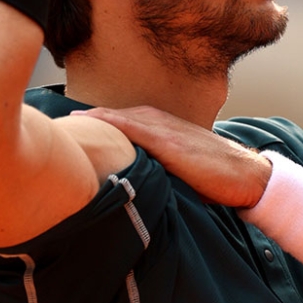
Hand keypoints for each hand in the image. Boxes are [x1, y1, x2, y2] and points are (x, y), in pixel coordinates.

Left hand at [72, 106, 270, 207]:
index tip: (67, 128)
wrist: (246, 176)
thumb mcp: (178, 168)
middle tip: (56, 124)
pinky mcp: (168, 141)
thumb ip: (154, 168)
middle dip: (86, 119)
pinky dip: (109, 123)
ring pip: (118, 119)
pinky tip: (88, 123)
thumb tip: (130, 185)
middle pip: (112, 117)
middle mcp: (157, 121)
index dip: (93, 124)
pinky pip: (132, 128)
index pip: (117, 121)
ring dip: (91, 119)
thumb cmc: (214, 176)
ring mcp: (162, 129)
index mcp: (158, 127)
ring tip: (64, 123)